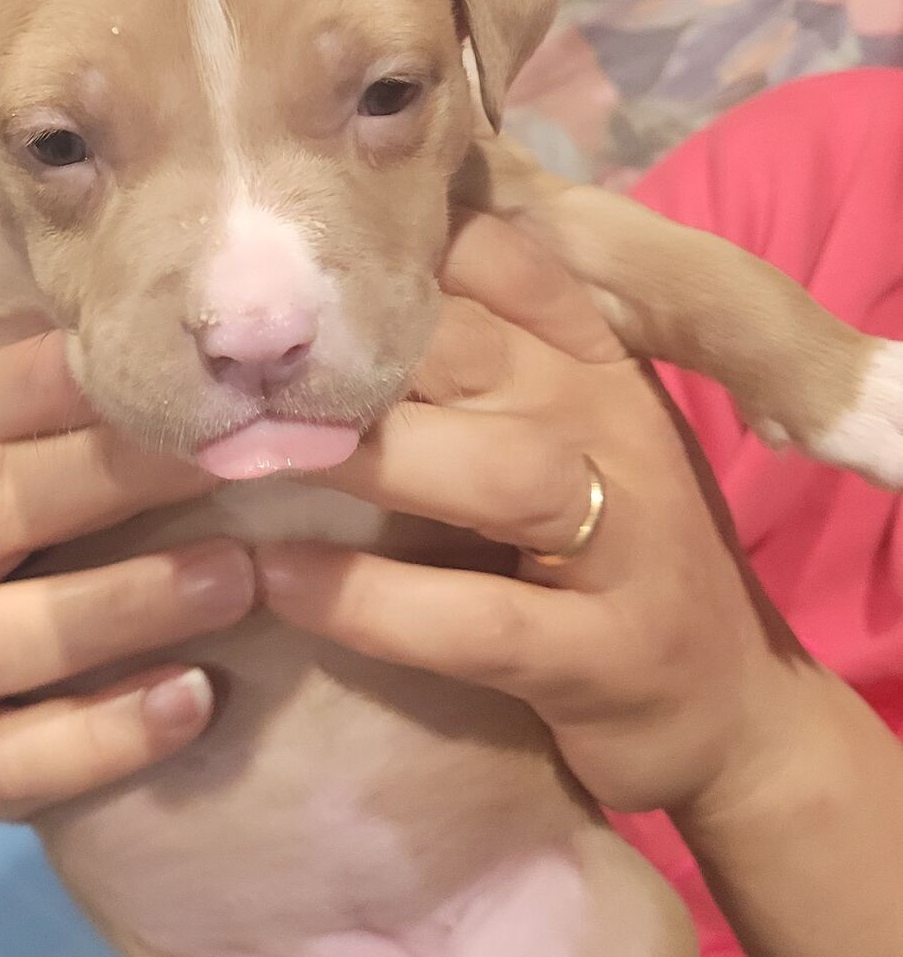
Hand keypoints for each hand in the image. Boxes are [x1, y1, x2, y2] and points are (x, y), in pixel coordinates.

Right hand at [0, 334, 255, 820]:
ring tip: (235, 580)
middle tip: (226, 456)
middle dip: (103, 477)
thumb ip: (102, 407)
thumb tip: (182, 295)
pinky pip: (11, 762)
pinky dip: (105, 732)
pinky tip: (195, 701)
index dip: (44, 382)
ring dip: (116, 604)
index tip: (154, 359)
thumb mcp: (87, 471)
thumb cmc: (98, 550)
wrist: (79, 724)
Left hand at [260, 213, 827, 818]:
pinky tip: (276, 581)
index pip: (503, 262)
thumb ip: (466, 366)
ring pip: (497, 472)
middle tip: (223, 357)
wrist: (732, 715)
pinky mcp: (603, 659)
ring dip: (365, 458)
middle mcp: (613, 432)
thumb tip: (306, 297)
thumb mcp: (555, 437)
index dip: (393, 241)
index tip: (280, 241)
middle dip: (350, 348)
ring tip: (244, 454)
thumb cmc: (602, 557)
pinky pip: (477, 623)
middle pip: (481, 350)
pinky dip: (369, 600)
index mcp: (593, 366)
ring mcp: (623, 547)